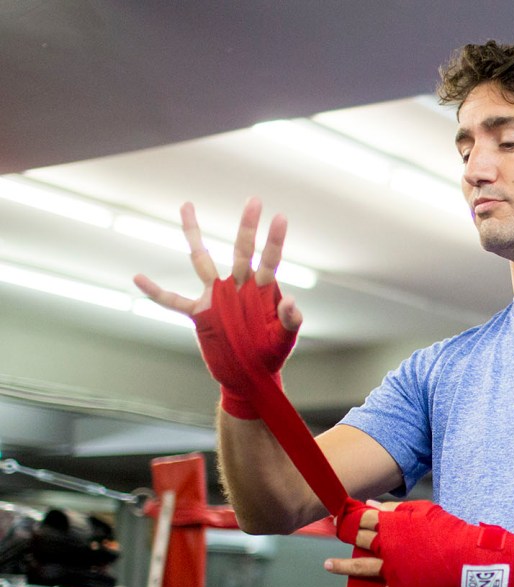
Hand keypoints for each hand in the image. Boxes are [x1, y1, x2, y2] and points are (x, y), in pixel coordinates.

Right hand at [132, 197, 302, 418]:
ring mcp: (217, 297)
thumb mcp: (284, 341)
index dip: (274, 240)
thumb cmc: (270, 356)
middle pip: (241, 250)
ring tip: (187, 206)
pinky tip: (137, 278)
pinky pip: (172, 300)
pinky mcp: (200, 314)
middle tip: (254, 200)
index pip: (269, 260)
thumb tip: (291, 301)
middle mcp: (238, 287)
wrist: (250, 376)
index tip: (280, 217)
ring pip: (202, 259)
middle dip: (247, 226)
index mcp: (261, 291)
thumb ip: (291, 321)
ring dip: (195, 235)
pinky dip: (155, 292)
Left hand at [327, 499, 513, 586]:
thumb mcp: (425, 511)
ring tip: (327, 565)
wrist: (470, 558)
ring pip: (358, 567)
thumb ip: (397, 510)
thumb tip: (372, 507)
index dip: (349, 513)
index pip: (363, 517)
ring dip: (340, 567)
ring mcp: (391, 568)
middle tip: (335, 530)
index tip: (339, 512)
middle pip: (357, 538)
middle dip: (343, 533)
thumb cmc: (452, 530)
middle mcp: (387, 545)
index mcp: (393, 523)